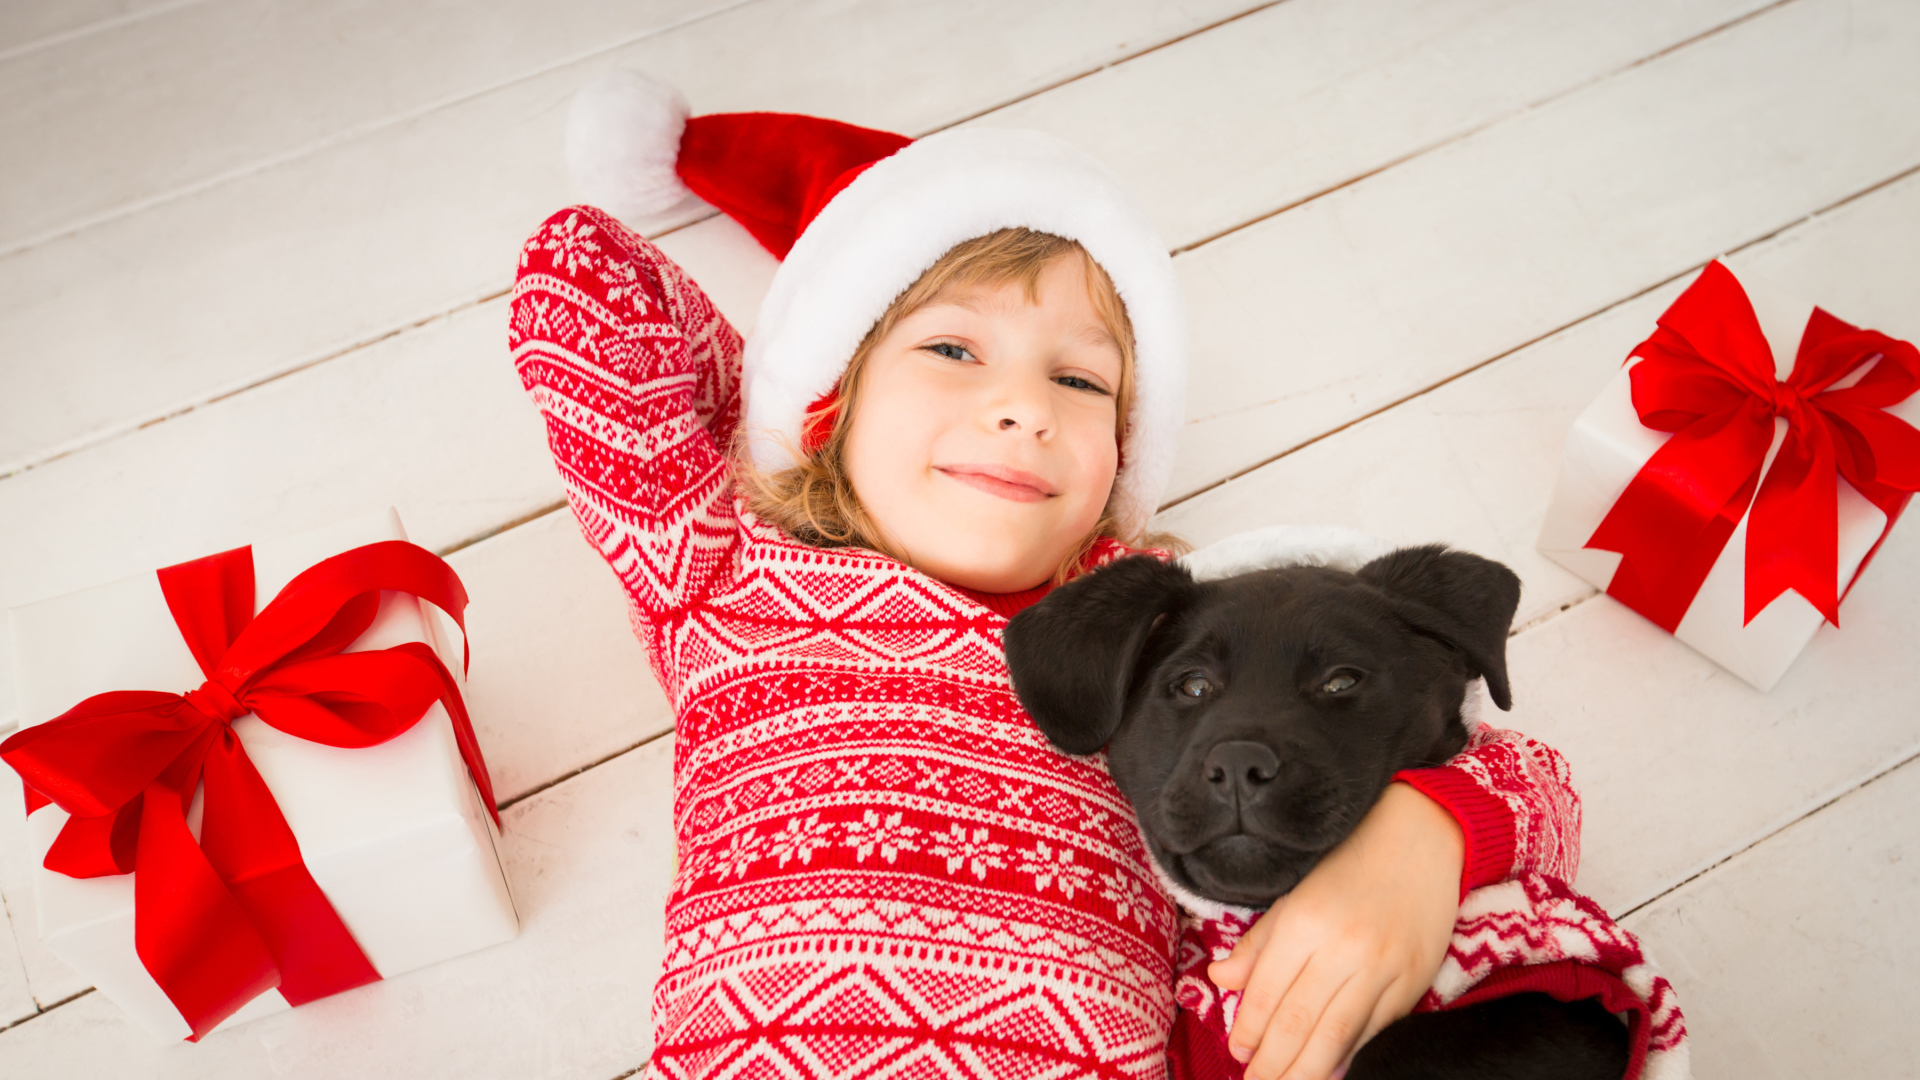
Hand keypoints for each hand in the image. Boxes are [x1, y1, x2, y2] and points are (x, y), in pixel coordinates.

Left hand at [1207, 782, 1463, 1079]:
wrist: (1422, 843)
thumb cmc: (1350, 867)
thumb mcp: (1294, 896)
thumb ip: (1258, 944)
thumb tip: (1220, 980)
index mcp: (1304, 922)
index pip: (1266, 992)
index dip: (1249, 1030)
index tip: (1238, 1053)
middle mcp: (1343, 948)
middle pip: (1298, 1023)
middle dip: (1272, 1064)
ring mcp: (1383, 968)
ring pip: (1336, 1036)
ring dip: (1306, 1070)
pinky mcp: (1413, 982)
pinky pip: (1375, 1030)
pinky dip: (1349, 1054)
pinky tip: (1328, 1068)